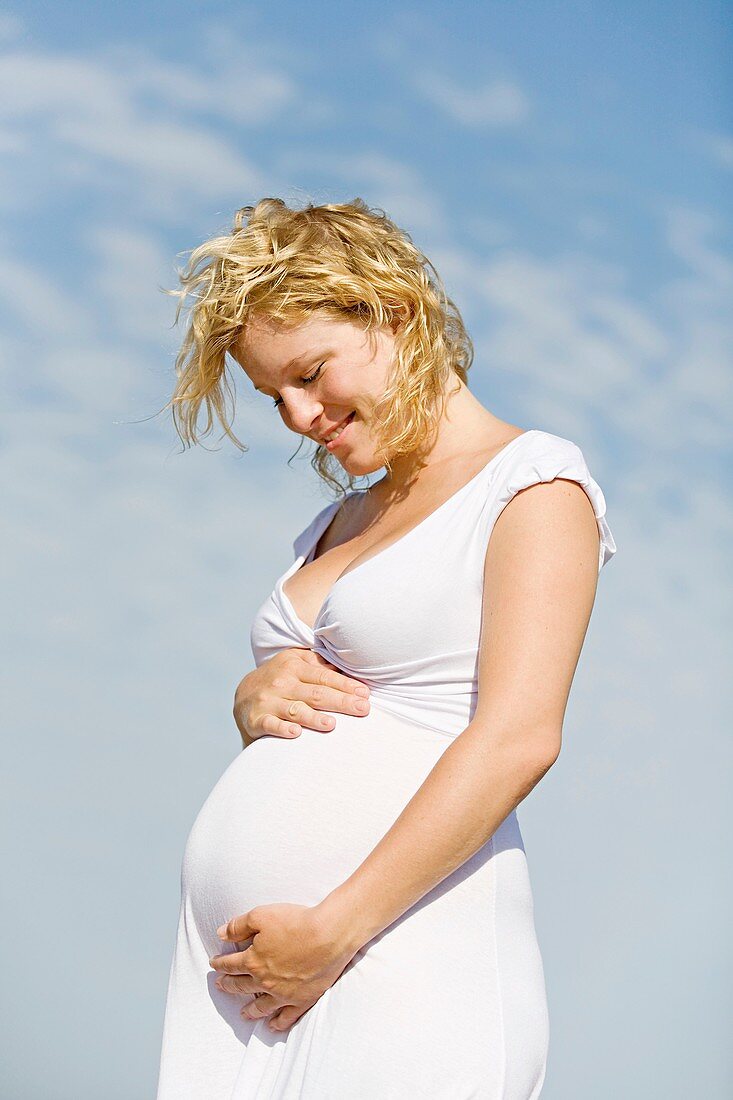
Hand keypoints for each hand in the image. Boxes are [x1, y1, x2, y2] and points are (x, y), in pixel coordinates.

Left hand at [209, 902, 358, 1032]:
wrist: (328, 935)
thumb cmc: (296, 922)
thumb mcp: (261, 915)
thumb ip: (238, 926)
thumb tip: (220, 933)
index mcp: (253, 961)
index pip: (231, 964)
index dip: (220, 964)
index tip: (214, 964)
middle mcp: (265, 981)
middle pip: (242, 985)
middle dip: (229, 985)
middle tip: (221, 986)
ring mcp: (283, 994)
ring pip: (261, 1006)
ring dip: (250, 1010)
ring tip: (243, 1013)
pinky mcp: (303, 999)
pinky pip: (287, 1016)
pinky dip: (278, 1022)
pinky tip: (272, 1025)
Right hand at [233, 648, 370, 746]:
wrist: (243, 695)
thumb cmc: (280, 679)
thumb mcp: (296, 664)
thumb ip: (320, 665)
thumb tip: (349, 667)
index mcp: (294, 665)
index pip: (324, 676)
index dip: (346, 684)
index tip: (365, 694)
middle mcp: (282, 681)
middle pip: (316, 693)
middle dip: (341, 702)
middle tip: (363, 709)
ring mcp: (268, 700)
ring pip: (296, 710)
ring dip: (314, 718)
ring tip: (332, 724)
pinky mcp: (256, 719)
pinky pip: (271, 725)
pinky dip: (282, 729)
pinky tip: (296, 733)